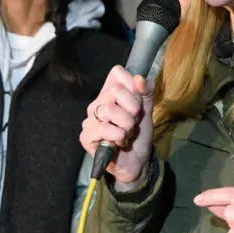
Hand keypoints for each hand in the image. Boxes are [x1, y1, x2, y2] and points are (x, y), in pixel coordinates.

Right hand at [79, 65, 153, 184]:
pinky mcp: (86, 136)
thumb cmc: (138, 133)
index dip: (132, 85)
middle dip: (133, 108)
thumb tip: (139, 78)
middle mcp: (97, 103)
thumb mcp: (147, 110)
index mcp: (110, 93)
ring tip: (127, 133)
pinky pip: (105, 129)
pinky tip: (120, 143)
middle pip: (115, 90)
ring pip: (109, 109)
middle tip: (134, 122)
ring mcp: (90, 120)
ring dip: (127, 124)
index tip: (138, 102)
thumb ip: (146, 92)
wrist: (137, 160)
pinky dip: (119, 136)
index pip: (116, 72)